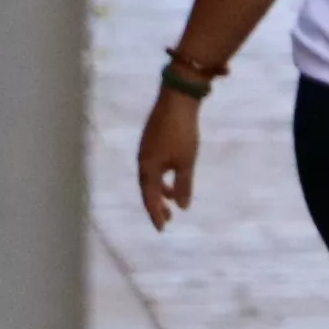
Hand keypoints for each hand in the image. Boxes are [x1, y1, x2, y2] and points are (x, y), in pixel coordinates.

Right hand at [137, 92, 200, 229]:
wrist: (177, 99)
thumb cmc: (182, 132)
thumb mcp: (186, 162)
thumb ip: (184, 185)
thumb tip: (184, 207)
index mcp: (147, 167)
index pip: (149, 197)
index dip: (155, 214)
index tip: (161, 229)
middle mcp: (142, 160)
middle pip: (147, 188)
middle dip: (157, 205)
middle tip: (167, 220)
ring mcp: (146, 149)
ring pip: (152, 177)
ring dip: (162, 191)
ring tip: (174, 204)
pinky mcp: (152, 141)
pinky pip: (154, 166)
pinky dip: (163, 176)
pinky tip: (174, 177)